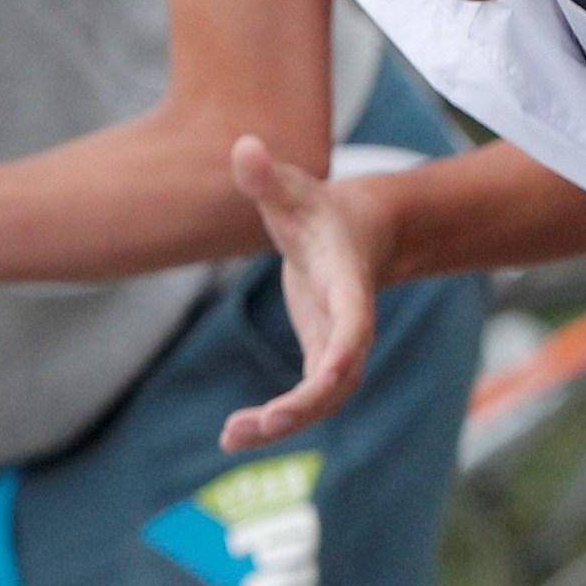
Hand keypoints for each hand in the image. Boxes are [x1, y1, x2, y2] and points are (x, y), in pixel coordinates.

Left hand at [218, 136, 387, 451]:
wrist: (354, 232)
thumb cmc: (318, 209)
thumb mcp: (293, 190)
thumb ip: (268, 177)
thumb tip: (244, 147)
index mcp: (348, 285)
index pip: (354, 323)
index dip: (345, 348)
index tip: (331, 373)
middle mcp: (351, 324)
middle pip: (338, 377)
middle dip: (303, 405)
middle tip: (258, 425)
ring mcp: (338, 346)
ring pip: (321, 400)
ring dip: (283, 424)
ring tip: (231, 438)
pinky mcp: (322, 359)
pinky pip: (306, 402)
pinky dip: (277, 421)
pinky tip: (236, 434)